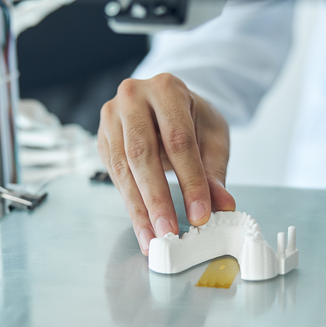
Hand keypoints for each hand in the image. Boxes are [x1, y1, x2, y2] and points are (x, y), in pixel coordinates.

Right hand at [98, 73, 235, 254]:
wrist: (166, 103)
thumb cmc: (192, 118)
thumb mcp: (213, 138)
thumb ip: (215, 172)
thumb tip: (223, 206)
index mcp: (166, 88)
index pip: (178, 139)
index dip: (190, 180)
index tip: (199, 214)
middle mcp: (133, 97)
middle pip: (142, 153)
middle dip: (156, 198)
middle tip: (169, 231)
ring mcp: (111, 117)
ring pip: (123, 168)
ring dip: (138, 208)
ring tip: (154, 237)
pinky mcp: (102, 139)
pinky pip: (114, 176)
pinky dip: (130, 205)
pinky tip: (143, 226)